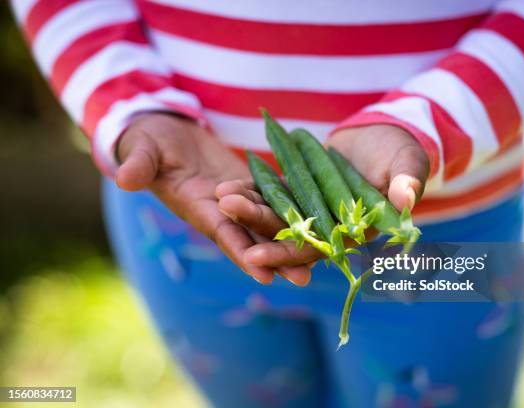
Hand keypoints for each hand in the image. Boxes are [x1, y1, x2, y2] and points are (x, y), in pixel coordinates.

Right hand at [115, 113, 310, 285]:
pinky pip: (273, 199)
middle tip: (305, 277)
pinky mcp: (247, 185)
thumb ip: (138, 165)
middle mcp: (219, 210)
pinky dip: (294, 208)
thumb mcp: (142, 149)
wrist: (163, 130)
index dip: (243, 254)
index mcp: (195, 207)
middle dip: (276, 258)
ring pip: (267, 222)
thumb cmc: (148, 139)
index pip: (222, 235)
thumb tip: (123, 178)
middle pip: (252, 238)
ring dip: (291, 238)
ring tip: (321, 254)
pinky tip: (319, 217)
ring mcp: (235, 200)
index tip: (265, 277)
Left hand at [216, 124, 428, 269]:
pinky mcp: (299, 189)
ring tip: (221, 196)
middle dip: (256, 227)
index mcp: (353, 233)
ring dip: (248, 209)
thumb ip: (406, 182)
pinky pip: (272, 193)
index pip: (316, 251)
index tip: (254, 255)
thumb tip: (406, 200)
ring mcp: (310, 208)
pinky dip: (252, 191)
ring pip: (275, 214)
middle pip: (287, 234)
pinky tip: (227, 187)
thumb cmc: (402, 152)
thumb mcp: (408, 163)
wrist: (384, 135)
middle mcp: (327, 228)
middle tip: (225, 213)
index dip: (286, 254)